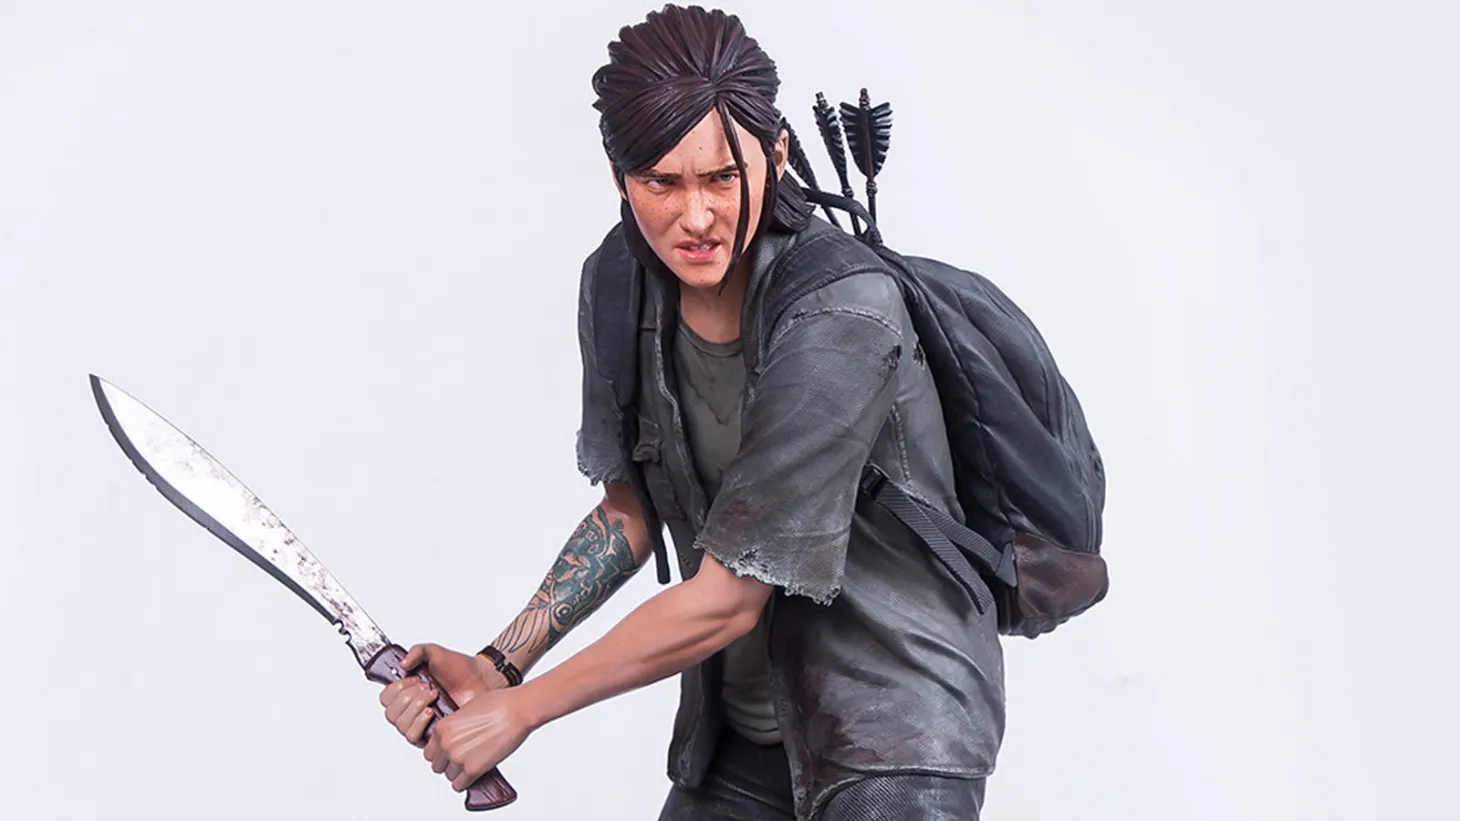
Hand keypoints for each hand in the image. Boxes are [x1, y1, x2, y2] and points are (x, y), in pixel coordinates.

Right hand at [378, 643, 503, 746]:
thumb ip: (416, 652)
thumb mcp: (434, 652)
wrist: (480, 679)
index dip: (396, 689)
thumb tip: (402, 665)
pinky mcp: (432, 735)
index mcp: (407, 691)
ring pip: (401, 726)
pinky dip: (420, 723)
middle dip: (408, 697)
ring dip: (415, 708)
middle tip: (427, 687)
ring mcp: (421, 723)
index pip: (386, 698)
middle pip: (391, 714)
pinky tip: (433, 711)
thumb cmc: (459, 668)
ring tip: (433, 696)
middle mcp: (411, 709)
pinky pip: (414, 738)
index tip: (414, 679)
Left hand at [425, 687, 533, 791]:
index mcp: (442, 727)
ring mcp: (458, 757)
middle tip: (463, 760)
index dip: (441, 753)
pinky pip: (459, 785)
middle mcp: (446, 743)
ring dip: (459, 773)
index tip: (451, 753)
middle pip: (437, 766)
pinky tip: (476, 773)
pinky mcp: (472, 769)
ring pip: (449, 776)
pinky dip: (466, 782)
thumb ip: (455, 725)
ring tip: (473, 764)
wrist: (518, 710)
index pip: (429, 751)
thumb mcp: (468, 708)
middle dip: (448, 764)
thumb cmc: (499, 704)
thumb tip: (454, 736)